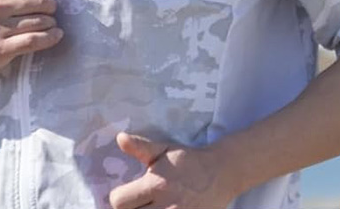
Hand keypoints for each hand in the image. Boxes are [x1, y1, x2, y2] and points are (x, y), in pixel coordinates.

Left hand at [108, 132, 238, 208]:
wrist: (221, 173)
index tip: (128, 193)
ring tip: (149, 206)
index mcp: (156, 184)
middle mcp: (164, 205)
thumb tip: (120, 137)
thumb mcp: (165, 149)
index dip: (120, 196)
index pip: (118, 201)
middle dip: (131, 208)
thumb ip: (141, 146)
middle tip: (140, 201)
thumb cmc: (189, 161)